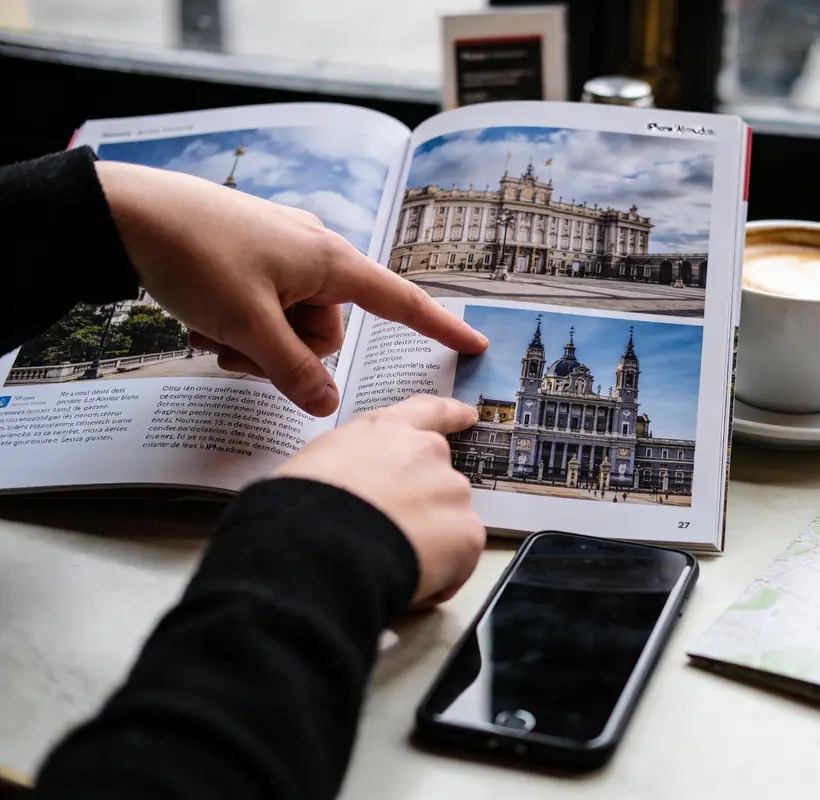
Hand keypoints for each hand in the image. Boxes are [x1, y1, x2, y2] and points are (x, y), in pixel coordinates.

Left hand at [94, 160, 487, 416]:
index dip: (440, 327)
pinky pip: (266, 309)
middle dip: (287, 354)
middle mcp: (314, 254)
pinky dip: (239, 326)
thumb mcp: (248, 326)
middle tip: (239, 350)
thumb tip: (327, 405)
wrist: (124, 211)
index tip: (475, 345)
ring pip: (291, 327)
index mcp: (329, 261)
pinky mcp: (253, 259)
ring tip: (211, 333)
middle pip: (328, 332)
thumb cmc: (194, 255)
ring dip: (255, 345)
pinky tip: (202, 319)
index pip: (400, 301)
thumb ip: (294, 373)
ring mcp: (282, 255)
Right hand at [274, 395, 484, 608]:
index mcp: (385, 430)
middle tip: (389, 535)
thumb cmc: (299, 509)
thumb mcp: (317, 465)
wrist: (317, 546)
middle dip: (421, 506)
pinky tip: (406, 585)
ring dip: (429, 542)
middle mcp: (426, 452)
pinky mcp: (466, 534)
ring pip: (450, 521)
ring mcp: (451, 491)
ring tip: (388, 564)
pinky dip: (440, 577)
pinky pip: (460, 560)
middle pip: (438, 478)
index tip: (466, 416)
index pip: (427, 412)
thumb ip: (352, 466)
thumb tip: (355, 490)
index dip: (450, 415)